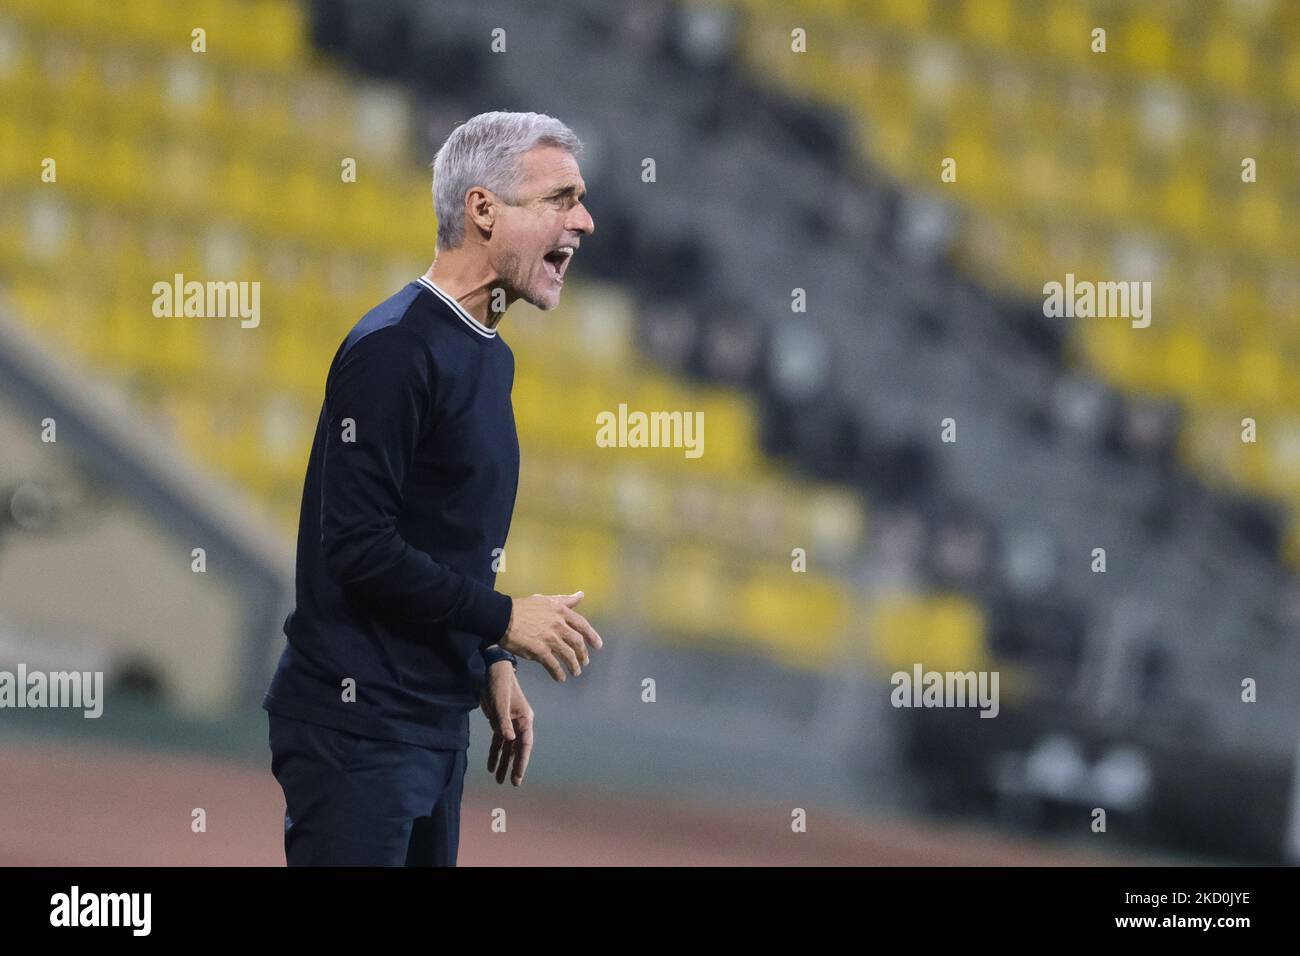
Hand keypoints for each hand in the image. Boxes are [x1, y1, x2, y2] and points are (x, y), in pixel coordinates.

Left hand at [481, 661, 532, 785]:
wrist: (493, 671)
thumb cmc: (499, 685)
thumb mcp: (500, 703)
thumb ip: (503, 722)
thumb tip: (509, 739)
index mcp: (525, 719)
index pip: (525, 744)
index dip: (522, 761)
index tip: (518, 776)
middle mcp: (520, 723)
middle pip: (518, 749)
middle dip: (515, 766)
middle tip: (513, 783)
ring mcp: (510, 724)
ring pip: (508, 748)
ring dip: (504, 763)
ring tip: (499, 780)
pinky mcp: (499, 722)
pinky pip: (498, 742)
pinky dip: (495, 754)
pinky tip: (492, 766)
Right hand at [499, 591, 602, 681]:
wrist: (501, 617)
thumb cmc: (521, 607)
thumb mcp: (544, 600)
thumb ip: (564, 600)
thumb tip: (581, 595)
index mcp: (560, 611)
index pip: (582, 625)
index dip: (592, 636)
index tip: (598, 645)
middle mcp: (558, 624)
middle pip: (577, 642)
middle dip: (583, 654)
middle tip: (585, 662)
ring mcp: (550, 638)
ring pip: (568, 655)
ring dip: (574, 666)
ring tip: (575, 672)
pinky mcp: (540, 651)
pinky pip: (554, 665)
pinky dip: (559, 673)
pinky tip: (560, 678)